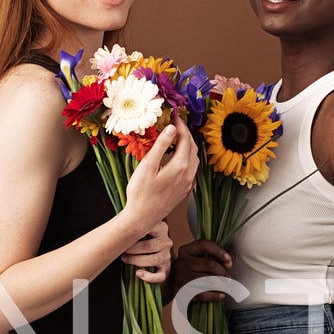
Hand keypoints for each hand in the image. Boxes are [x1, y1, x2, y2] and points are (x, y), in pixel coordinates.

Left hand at [120, 220, 171, 284]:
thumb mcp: (141, 229)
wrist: (152, 253)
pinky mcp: (166, 269)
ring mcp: (166, 256)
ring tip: (126, 260)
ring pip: (155, 260)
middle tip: (122, 251)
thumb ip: (134, 225)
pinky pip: (160, 276)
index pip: (150, 227)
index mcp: (161, 228)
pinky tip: (138, 274)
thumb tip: (116, 229)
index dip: (135, 234)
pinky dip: (149, 277)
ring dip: (137, 261)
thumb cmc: (141, 239)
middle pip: (150, 246)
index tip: (124, 237)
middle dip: (133, 250)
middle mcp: (166, 241)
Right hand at [122, 117, 197, 234]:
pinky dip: (187, 157)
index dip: (180, 125)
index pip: (185, 138)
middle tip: (174, 123)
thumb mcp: (147, 166)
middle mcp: (189, 174)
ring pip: (194, 158)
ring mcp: (188, 183)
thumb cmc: (140, 194)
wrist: (142, 218)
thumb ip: (161, 146)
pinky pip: (191, 168)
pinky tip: (177, 156)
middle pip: (192, 147)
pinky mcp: (185, 190)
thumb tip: (171, 128)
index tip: (173, 115)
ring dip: (187, 144)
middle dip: (185, 133)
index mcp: (181, 166)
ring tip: (176, 136)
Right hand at [169, 238, 234, 296]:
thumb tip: (231, 259)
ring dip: (222, 285)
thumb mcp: (200, 258)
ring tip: (226, 287)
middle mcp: (181, 263)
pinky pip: (202, 294)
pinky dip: (215, 295)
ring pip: (208, 281)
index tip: (229, 260)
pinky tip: (221, 295)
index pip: (204, 245)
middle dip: (223, 272)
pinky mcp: (181, 292)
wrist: (171, 284)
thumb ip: (216, 255)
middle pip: (210, 265)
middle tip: (228, 278)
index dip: (220, 251)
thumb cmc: (191, 269)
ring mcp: (180, 278)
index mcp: (186, 251)